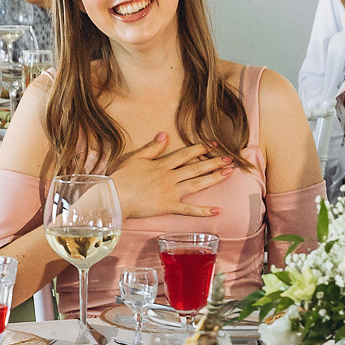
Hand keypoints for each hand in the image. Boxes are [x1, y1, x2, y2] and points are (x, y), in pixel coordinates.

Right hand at [108, 133, 232, 218]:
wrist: (113, 196)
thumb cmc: (121, 177)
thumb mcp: (135, 157)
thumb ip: (152, 147)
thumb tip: (164, 134)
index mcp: (162, 164)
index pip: (185, 154)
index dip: (201, 149)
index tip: (214, 145)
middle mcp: (170, 176)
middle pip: (196, 167)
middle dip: (214, 162)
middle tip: (230, 159)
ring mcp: (170, 191)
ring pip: (196, 183)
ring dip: (214, 179)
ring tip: (229, 174)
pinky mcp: (168, 206)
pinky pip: (188, 209)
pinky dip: (203, 211)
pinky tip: (217, 210)